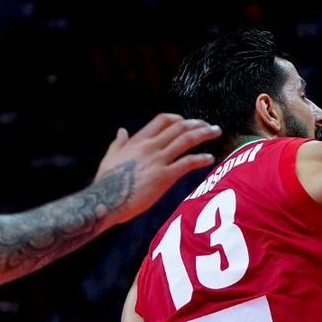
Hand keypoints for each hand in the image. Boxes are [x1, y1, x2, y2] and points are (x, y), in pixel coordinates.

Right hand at [93, 113, 220, 223]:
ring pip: (187, 140)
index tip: (188, 122)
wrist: (104, 202)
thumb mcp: (109, 158)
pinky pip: (188, 163)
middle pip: (180, 127)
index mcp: (137, 141)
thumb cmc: (105, 183)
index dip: (179, 119)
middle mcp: (150, 146)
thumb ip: (118, 143)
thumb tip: (121, 130)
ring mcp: (158, 160)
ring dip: (205, 134)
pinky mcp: (164, 176)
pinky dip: (201, 158)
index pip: (163, 120)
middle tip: (211, 126)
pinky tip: (210, 158)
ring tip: (217, 133)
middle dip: (198, 124)